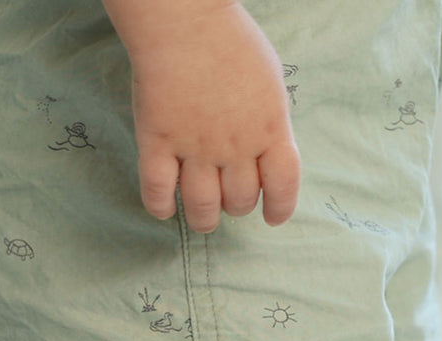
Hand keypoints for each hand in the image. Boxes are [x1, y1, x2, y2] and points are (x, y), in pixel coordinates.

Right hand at [104, 0, 300, 231]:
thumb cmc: (230, 39)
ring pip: (203, 207)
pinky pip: (157, 191)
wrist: (184, 17)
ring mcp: (194, 147)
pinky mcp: (157, 141)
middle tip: (228, 197)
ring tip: (202, 218)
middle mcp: (235, 147)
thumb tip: (268, 152)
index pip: (283, 187)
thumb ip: (270, 122)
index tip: (272, 217)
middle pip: (240, 200)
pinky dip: (160, 207)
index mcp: (269, 130)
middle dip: (236, 205)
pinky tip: (164, 207)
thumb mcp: (270, 81)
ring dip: (204, 219)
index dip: (280, 208)